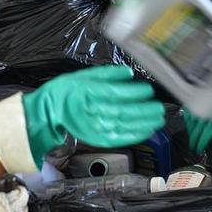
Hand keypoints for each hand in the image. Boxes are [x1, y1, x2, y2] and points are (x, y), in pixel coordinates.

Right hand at [23, 66, 165, 167]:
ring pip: (123, 126)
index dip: (133, 93)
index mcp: (87, 93)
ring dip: (143, 123)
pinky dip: (134, 135)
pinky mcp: (97, 138)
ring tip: (158, 119)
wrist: (52, 111)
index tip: (148, 90)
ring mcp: (94, 127)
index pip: (114, 94)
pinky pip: (118, 138)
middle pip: (122, 112)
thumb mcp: (85, 75)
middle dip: (144, 111)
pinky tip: (147, 130)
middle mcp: (91, 111)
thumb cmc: (68, 90)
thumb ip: (108, 74)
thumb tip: (128, 73)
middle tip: (159, 107)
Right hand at [184, 108, 211, 153]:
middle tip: (193, 148)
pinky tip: (190, 129)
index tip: (198, 150)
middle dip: (193, 143)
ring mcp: (194, 114)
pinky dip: (188, 126)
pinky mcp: (188, 109)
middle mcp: (202, 119)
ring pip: (190, 129)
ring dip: (191, 136)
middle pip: (195, 135)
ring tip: (192, 140)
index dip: (200, 146)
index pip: (204, 138)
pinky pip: (187, 121)